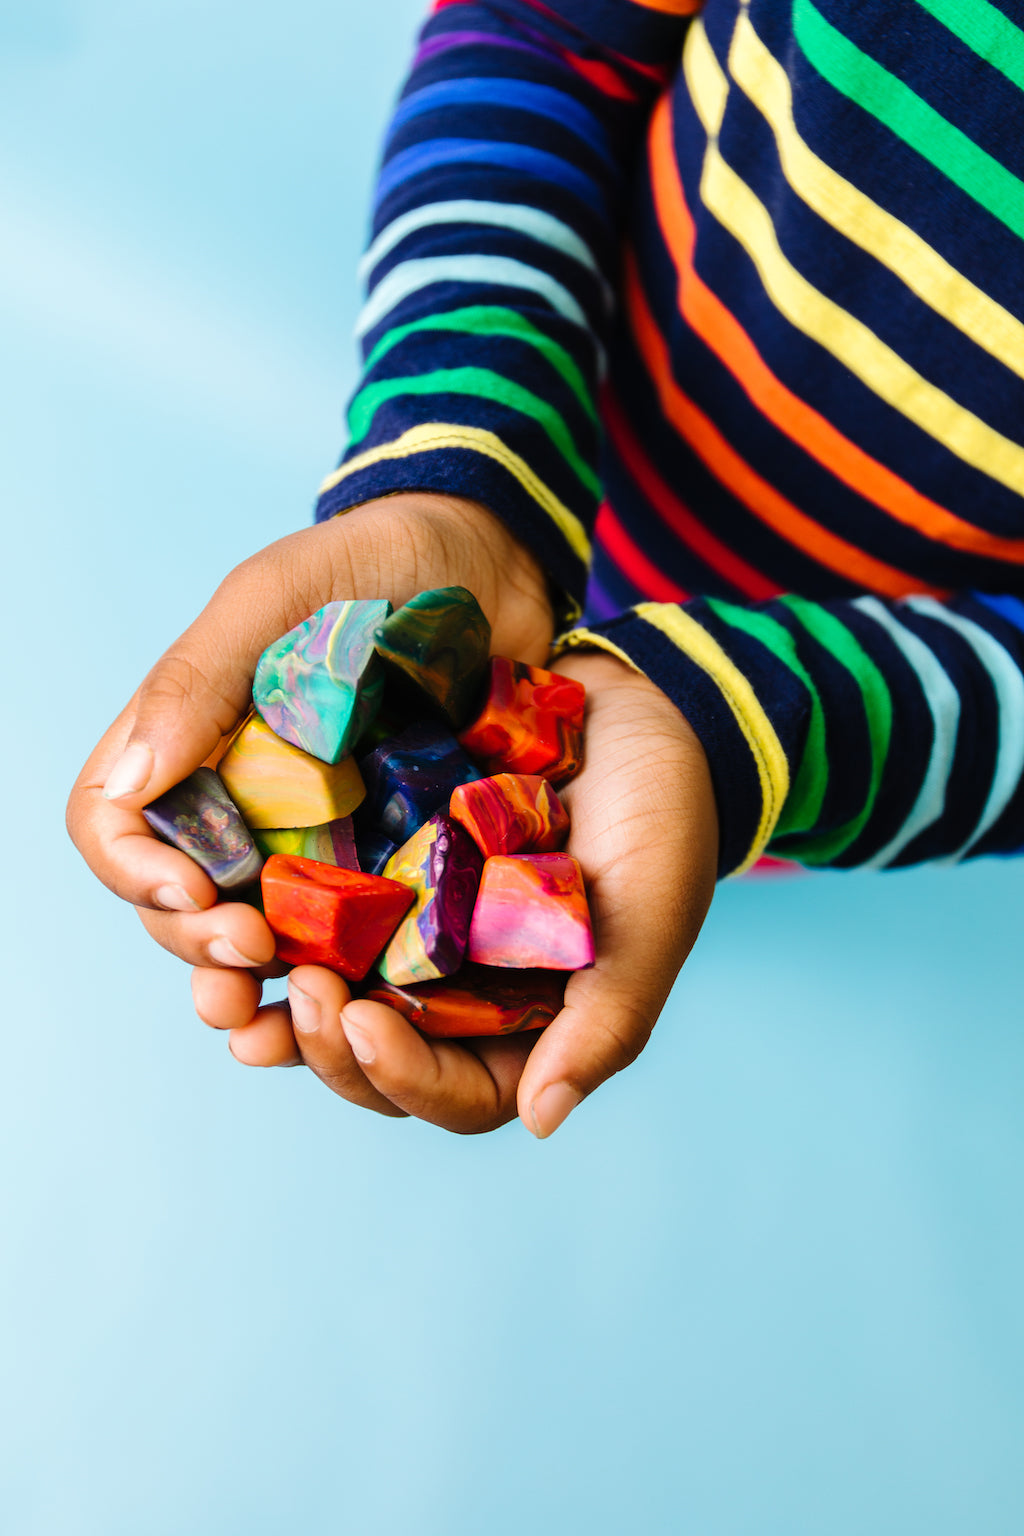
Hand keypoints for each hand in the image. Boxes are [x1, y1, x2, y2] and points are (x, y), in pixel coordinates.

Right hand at [66, 493, 554, 988]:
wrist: (497, 565)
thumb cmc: (380, 559)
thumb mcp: (282, 593)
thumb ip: (198, 676)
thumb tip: (131, 787)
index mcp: (194, 740)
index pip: (116, 825)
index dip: (135, 872)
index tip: (196, 893)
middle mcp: (242, 800)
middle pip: (179, 901)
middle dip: (198, 943)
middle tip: (252, 957)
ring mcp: (315, 837)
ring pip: (256, 933)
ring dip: (257, 985)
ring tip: (291, 1009)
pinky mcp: (389, 861)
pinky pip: (351, 933)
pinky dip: (345, 975)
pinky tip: (363, 1002)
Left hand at [219, 650, 718, 1136]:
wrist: (632, 708)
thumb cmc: (661, 816)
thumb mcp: (650, 914)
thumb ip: (608, 1019)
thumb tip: (544, 1120)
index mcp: (532, 1029)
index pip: (458, 1093)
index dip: (403, 1076)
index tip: (361, 1023)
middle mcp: (464, 998)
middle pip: (379, 1064)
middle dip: (328, 1046)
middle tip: (298, 991)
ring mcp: (416, 941)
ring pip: (334, 1004)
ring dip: (277, 1009)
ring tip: (231, 984)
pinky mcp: (382, 877)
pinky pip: (319, 919)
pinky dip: (278, 928)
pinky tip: (237, 912)